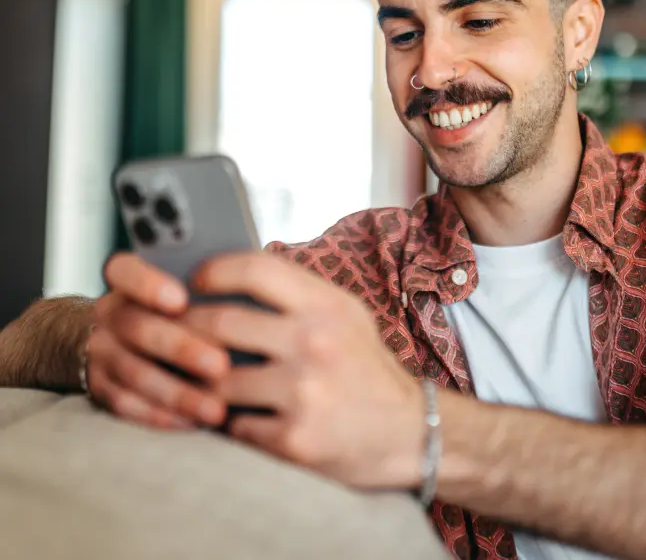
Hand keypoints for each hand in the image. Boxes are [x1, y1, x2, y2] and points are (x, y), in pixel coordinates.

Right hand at [87, 254, 230, 428]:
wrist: (134, 340)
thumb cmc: (189, 307)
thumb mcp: (197, 288)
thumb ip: (216, 286)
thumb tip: (258, 296)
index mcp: (130, 278)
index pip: (124, 270)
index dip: (148, 283)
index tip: (181, 299)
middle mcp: (110, 312)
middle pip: (136, 326)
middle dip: (180, 347)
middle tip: (221, 365)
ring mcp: (102, 351)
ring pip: (133, 372)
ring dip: (177, 392)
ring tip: (217, 408)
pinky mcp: (102, 389)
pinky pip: (127, 406)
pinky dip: (162, 416)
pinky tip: (194, 423)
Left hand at [184, 252, 425, 489]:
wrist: (407, 433)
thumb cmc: (367, 369)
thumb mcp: (346, 316)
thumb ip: (298, 296)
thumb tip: (232, 278)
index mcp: (326, 305)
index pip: (256, 269)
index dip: (214, 271)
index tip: (194, 282)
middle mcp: (315, 342)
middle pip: (221, 324)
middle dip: (186, 330)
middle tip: (173, 335)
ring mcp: (303, 392)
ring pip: (216, 382)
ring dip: (200, 384)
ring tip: (196, 382)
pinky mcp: (293, 440)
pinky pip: (233, 426)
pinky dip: (227, 424)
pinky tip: (234, 419)